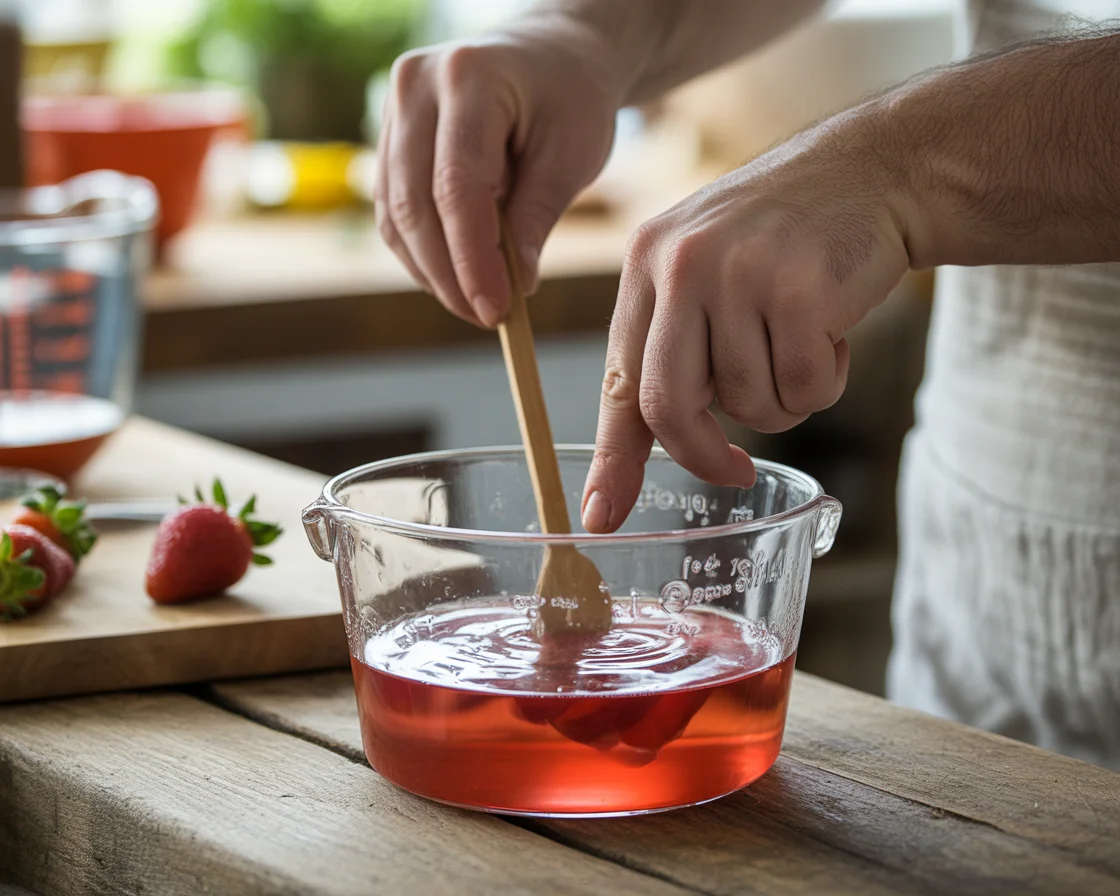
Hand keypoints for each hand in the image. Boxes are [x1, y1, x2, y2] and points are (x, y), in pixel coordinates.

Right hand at [376, 21, 621, 326]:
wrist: (551, 54)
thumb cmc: (572, 98)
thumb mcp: (573, 154)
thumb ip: (537, 218)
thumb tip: (513, 290)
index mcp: (468, 78)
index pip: (457, 188)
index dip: (472, 259)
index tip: (496, 311)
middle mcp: (414, 86)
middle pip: (414, 205)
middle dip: (449, 275)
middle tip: (488, 318)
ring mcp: (393, 110)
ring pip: (395, 214)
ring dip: (432, 271)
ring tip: (477, 304)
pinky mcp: (389, 138)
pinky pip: (393, 210)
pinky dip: (422, 253)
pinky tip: (456, 277)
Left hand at [581, 116, 910, 531]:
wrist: (873, 171)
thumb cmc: (787, 239)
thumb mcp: (708, 270)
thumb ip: (674, 344)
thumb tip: (649, 442)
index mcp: (647, 264)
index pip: (621, 380)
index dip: (612, 459)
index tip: (600, 516)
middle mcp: (681, 265)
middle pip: (669, 407)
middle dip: (704, 456)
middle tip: (735, 471)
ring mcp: (739, 274)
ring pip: (748, 406)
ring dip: (785, 399)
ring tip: (803, 340)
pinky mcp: (799, 289)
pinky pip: (805, 389)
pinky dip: (827, 380)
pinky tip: (836, 329)